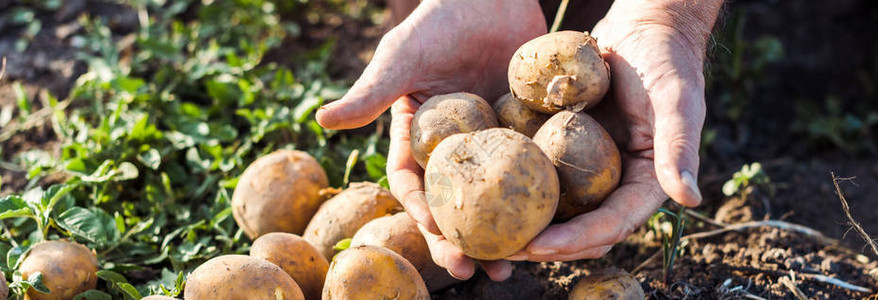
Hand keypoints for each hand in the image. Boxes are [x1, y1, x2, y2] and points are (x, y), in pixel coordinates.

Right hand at [315, 0, 546, 280]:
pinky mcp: (527, 132)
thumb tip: (322, 120)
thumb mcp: (403, 56)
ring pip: (496, 198)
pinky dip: (540, 197)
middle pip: (455, 205)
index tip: (436, 235)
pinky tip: (556, 222)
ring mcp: (493, 143)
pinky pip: (533, 170)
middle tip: (477, 271)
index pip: (414, 185)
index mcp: (419, 137)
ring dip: (504, 233)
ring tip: (518, 263)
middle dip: (462, 242)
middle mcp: (455, 148)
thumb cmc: (439, 19)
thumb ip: (371, 92)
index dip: (421, 214)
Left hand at [507, 0, 722, 261]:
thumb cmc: (665, 60)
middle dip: (544, 244)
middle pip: (580, 229)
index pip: (611, 224)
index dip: (577, 240)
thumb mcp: (676, 101)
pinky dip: (518, 186)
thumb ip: (678, 148)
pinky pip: (541, 174)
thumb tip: (689, 198)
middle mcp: (616, 184)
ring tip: (488, 230)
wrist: (644, 28)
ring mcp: (590, 169)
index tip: (540, 245)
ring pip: (557, 209)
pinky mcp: (567, 149)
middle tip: (502, 249)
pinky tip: (486, 189)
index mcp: (647, 184)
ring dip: (526, 223)